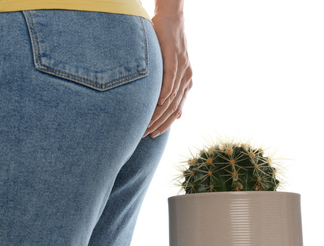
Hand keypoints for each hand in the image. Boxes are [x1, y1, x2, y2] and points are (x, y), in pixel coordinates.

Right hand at [143, 11, 192, 137]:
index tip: (153, 135)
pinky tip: (160, 101)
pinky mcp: (175, 57)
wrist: (171, 21)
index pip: (176, 110)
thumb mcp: (170, 72)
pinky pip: (172, 77)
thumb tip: (179, 116)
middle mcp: (187, 79)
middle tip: (147, 134)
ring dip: (161, 112)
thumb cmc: (166, 47)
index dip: (166, 124)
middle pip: (174, 108)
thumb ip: (174, 93)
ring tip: (148, 123)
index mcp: (185, 85)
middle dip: (161, 123)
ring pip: (172, 96)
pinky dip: (166, 90)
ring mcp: (183, 69)